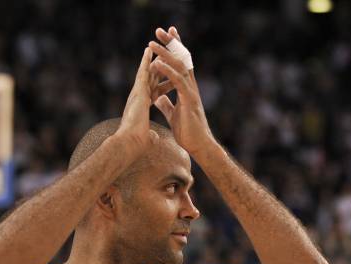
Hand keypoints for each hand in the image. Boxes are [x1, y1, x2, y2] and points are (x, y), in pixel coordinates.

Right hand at [115, 47, 160, 160]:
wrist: (129, 144)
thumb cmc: (135, 144)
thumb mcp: (147, 138)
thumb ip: (151, 135)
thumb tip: (154, 139)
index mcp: (142, 107)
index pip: (155, 92)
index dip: (162, 84)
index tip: (170, 78)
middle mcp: (138, 97)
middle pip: (151, 78)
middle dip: (159, 68)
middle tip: (166, 55)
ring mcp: (137, 93)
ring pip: (147, 72)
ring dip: (153, 59)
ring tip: (158, 46)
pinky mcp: (137, 92)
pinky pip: (143, 73)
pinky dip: (146, 62)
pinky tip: (150, 51)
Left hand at [148, 27, 215, 156]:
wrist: (198, 146)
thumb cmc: (188, 132)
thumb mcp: (173, 114)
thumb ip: (167, 104)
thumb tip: (159, 97)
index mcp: (186, 88)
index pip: (180, 63)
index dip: (174, 48)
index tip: (167, 35)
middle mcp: (190, 86)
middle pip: (181, 59)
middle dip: (171, 43)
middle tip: (160, 29)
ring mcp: (191, 92)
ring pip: (179, 67)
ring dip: (165, 53)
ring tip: (152, 43)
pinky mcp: (189, 100)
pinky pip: (178, 81)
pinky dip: (167, 71)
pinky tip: (157, 63)